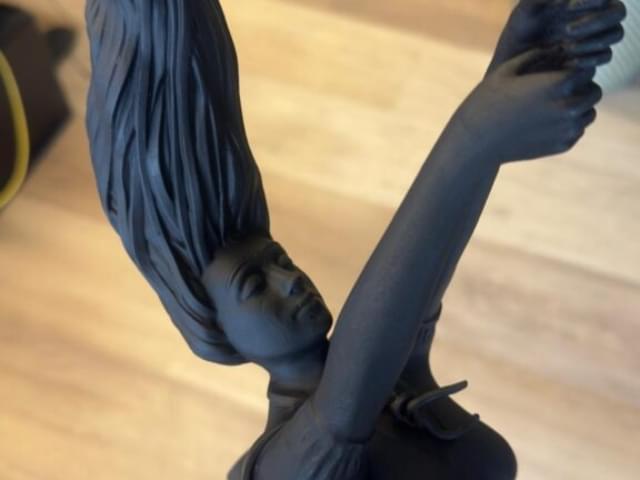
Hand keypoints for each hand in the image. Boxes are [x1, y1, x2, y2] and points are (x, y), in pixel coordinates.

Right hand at [456, 47, 602, 164]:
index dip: (572, 67)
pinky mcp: (562, 146)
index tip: (557, 70)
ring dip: (577, 107)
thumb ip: (536, 56)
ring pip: (589, 113)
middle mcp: (568, 107)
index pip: (585, 68)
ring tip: (554, 106)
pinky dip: (568, 125)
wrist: (475, 142)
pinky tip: (546, 122)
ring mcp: (567, 129)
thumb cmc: (487, 102)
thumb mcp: (506, 70)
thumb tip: (555, 50)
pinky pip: (577, 130)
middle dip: (580, 88)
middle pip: (593, 91)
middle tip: (558, 89)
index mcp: (557, 84)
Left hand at [486, 0, 626, 75]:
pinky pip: (605, 56)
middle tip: (566, 31)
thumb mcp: (524, 14)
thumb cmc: (516, 36)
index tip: (569, 6)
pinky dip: (591, 58)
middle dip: (594, 20)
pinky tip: (569, 62)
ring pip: (615, 34)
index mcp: (582, 2)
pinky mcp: (592, 60)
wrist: (512, 70)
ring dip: (594, 40)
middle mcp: (593, 18)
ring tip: (564, 47)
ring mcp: (595, 39)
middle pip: (616, 13)